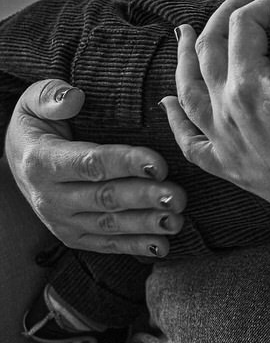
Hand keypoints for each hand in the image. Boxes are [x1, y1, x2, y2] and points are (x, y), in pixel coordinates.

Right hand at [5, 78, 186, 255]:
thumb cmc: (38, 123)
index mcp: (43, 162)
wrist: (18, 159)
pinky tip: (161, 246)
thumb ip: (52, 96)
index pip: (90, 163)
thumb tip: (73, 97)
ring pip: (108, 225)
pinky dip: (134, 247)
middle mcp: (50, 196)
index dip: (126, 163)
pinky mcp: (72, 236)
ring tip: (176, 220)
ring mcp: (61, 220)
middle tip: (178, 196)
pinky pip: (105, 244)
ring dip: (145, 225)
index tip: (158, 164)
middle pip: (104, 198)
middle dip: (144, 198)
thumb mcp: (34, 102)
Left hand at [162, 0, 269, 231]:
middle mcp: (224, 112)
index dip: (262, 4)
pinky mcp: (230, 166)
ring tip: (182, 34)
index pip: (243, 28)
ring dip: (184, 58)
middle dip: (223, 17)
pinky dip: (175, 119)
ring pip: (189, 92)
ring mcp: (223, 141)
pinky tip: (168, 104)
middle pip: (209, 52)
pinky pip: (191, 140)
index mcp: (246, 86)